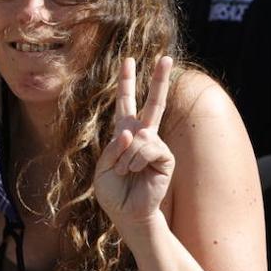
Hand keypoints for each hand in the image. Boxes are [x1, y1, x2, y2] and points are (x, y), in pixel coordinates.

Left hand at [94, 55, 174, 232]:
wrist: (126, 213)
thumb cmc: (113, 192)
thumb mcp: (103, 168)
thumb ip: (114, 147)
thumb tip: (133, 132)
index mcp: (123, 133)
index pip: (125, 102)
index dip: (127, 82)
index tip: (129, 60)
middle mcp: (142, 135)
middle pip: (152, 103)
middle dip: (159, 80)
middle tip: (167, 57)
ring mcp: (156, 145)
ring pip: (140, 135)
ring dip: (126, 156)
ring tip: (125, 172)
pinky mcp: (165, 157)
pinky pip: (149, 147)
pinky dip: (136, 160)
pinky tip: (135, 172)